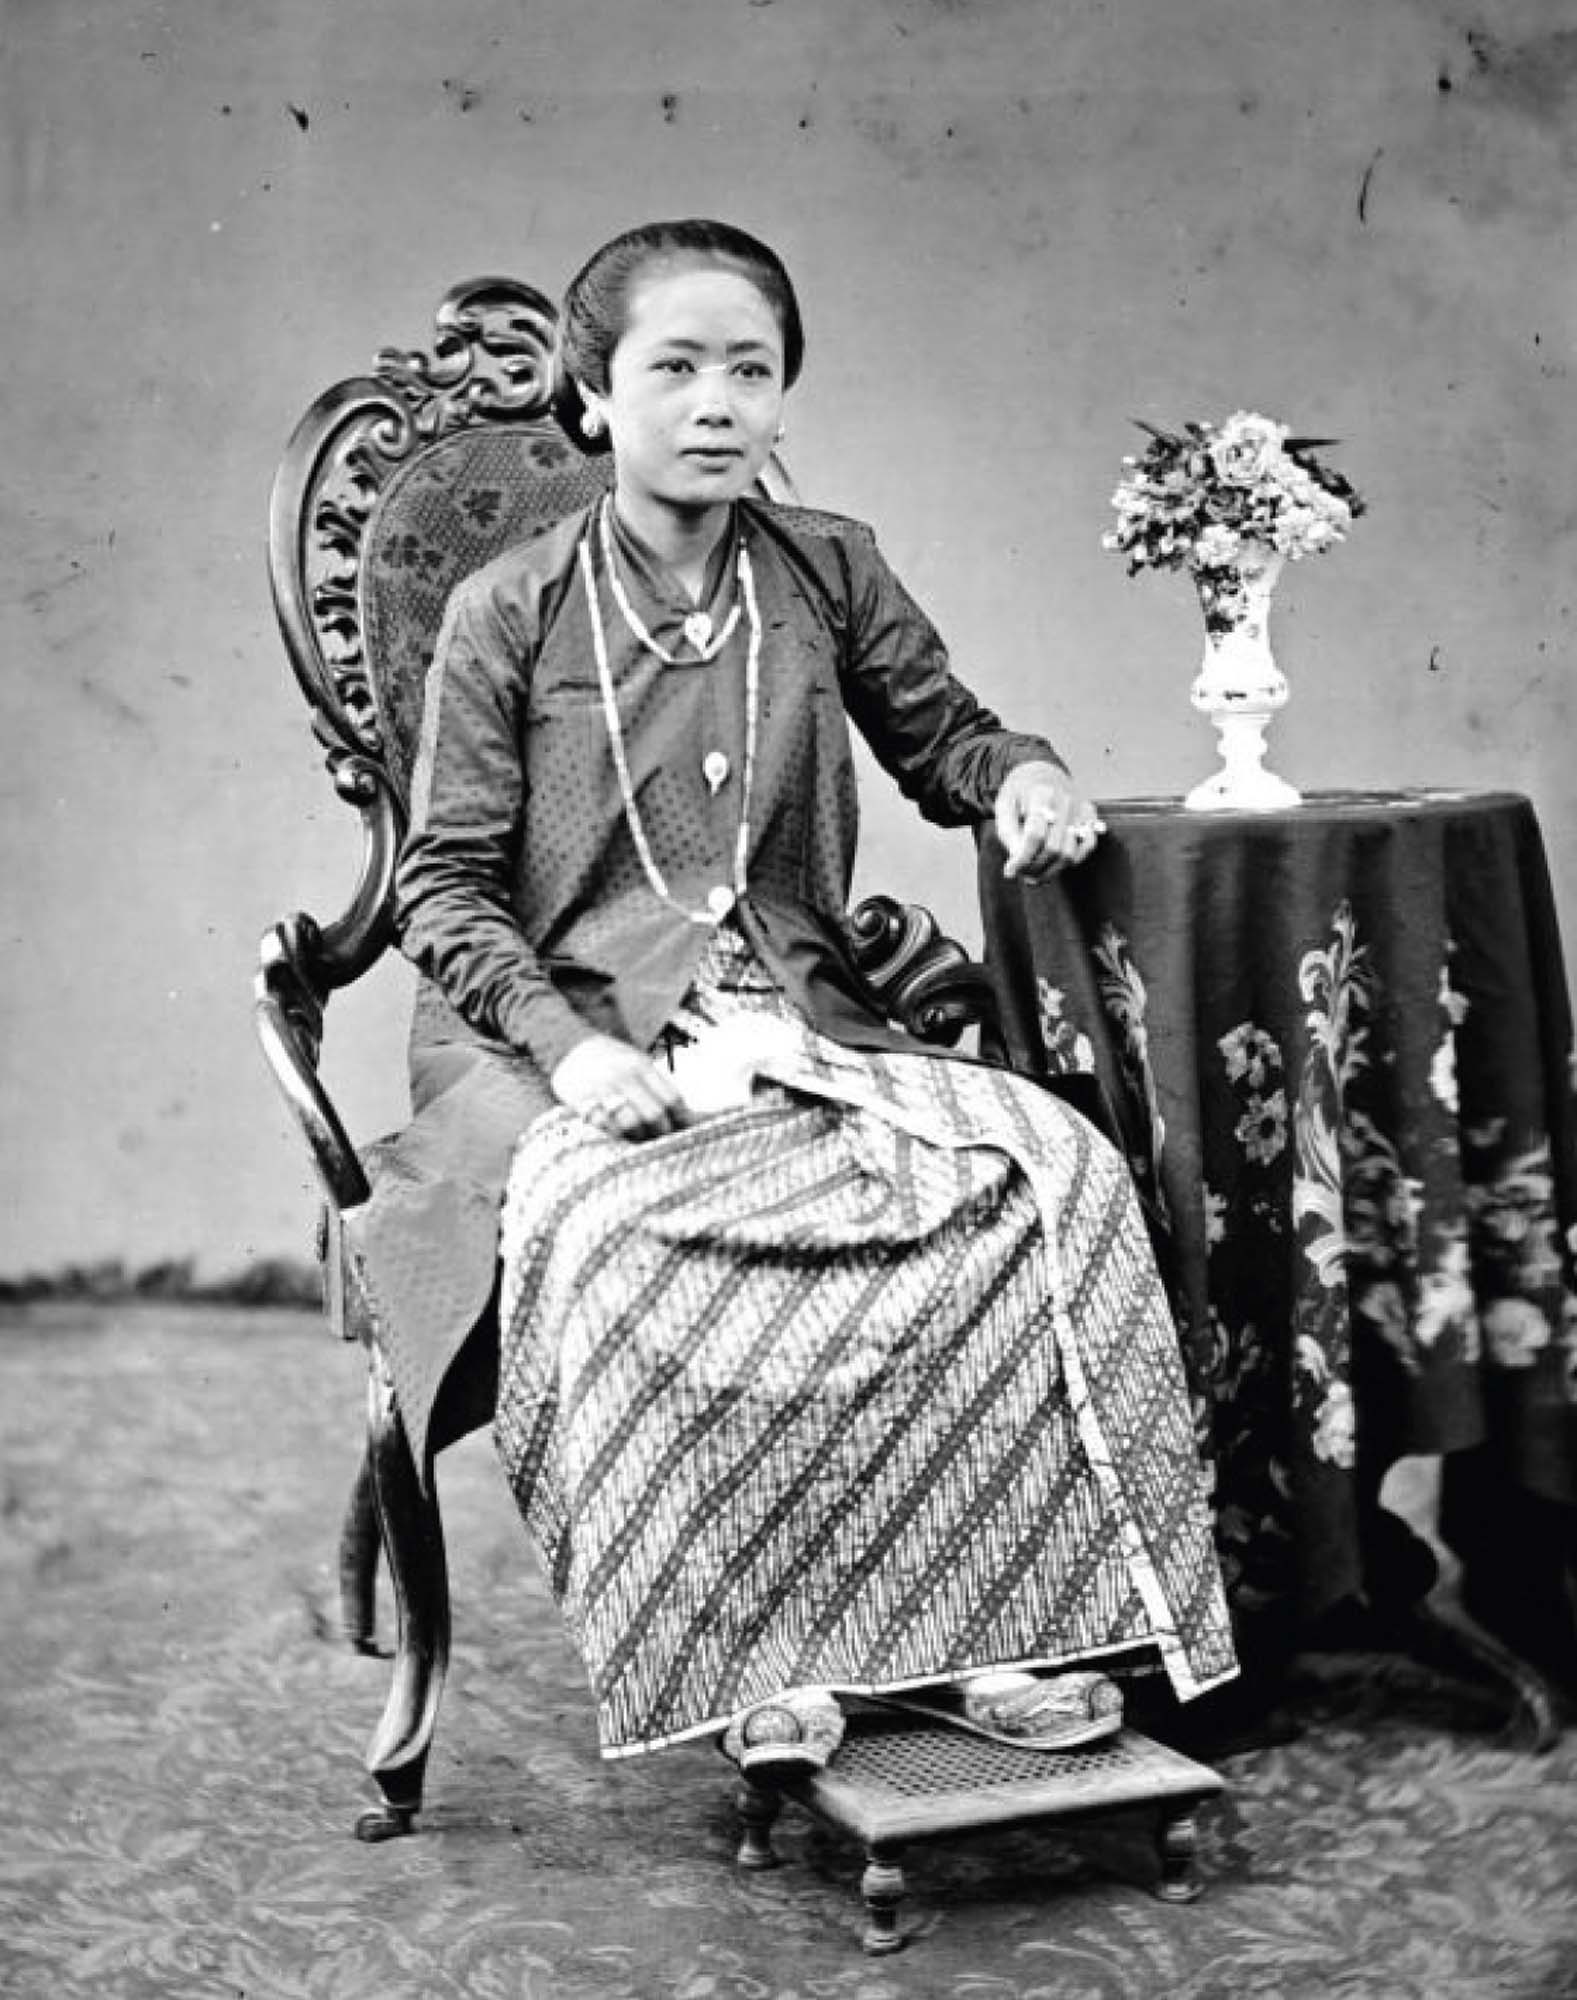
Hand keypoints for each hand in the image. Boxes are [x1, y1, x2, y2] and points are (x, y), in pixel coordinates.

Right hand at [550, 1034, 690, 1140]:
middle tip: (660, 1138)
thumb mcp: (637, 1063)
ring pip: (631, 1124)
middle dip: (661, 1131)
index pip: (671, 1098)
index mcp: (640, 1065)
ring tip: (639, 1138)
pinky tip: (618, 1137)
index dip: (682, 1118)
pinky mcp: (581, 1101)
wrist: (568, 1046)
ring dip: (639, 1137)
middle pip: (654, 1113)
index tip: (684, 1128)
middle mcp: (622, 1075)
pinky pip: (604, 1127)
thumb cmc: (611, 1062)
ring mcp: (601, 1089)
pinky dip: (614, 1136)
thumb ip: (658, 1088)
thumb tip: (692, 1118)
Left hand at [995, 761, 1104, 881]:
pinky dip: (1072, 861)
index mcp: (1041, 794)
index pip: (1035, 835)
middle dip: (1035, 867)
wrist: (1041, 774)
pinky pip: (1088, 847)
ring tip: (1035, 874)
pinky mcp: (1090, 816)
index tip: (1010, 871)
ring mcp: (1080, 809)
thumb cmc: (1020, 793)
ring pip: (1070, 853)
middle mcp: (1065, 801)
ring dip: (1051, 870)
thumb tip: (1018, 859)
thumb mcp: (1004, 806)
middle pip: (1053, 848)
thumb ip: (1008, 833)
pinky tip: (1054, 863)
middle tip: (1022, 874)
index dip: (1022, 858)